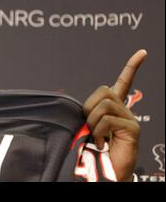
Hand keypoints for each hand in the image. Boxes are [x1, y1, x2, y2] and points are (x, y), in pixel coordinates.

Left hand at [83, 49, 146, 181]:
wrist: (104, 172)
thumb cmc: (92, 150)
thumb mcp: (87, 127)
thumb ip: (88, 113)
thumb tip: (80, 109)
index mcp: (113, 107)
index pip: (123, 82)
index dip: (132, 66)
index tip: (142, 52)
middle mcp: (124, 110)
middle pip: (103, 91)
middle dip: (89, 107)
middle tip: (89, 126)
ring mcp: (130, 119)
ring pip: (103, 105)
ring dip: (92, 122)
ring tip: (96, 137)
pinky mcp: (132, 128)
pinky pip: (107, 120)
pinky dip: (99, 132)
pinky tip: (102, 143)